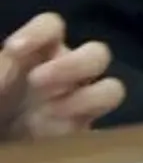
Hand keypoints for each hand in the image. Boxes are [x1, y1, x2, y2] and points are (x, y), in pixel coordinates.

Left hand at [1, 13, 124, 141]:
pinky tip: (51, 135)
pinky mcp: (80, 132)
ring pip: (111, 90)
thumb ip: (0, 70)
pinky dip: (78, 130)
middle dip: (73, 66)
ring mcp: (79, 103)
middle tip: (36, 81)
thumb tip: (10, 60)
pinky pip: (98, 128)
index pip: (52, 27)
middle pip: (97, 54)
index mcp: (39, 52)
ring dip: (88, 99)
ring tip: (52, 112)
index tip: (13, 49)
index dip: (40, 32)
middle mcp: (67, 72)